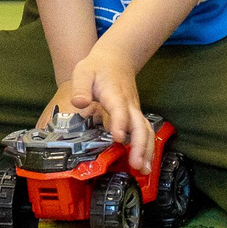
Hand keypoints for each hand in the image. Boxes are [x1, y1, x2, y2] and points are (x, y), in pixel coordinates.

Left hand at [63, 43, 152, 174]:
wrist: (116, 58)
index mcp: (114, 94)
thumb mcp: (83, 72)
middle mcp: (129, 104)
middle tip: (137, 164)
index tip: (119, 137)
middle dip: (139, 145)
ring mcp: (134, 110)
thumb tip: (79, 103)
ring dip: (146, 150)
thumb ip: (81, 88)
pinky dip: (147, 148)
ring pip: (146, 131)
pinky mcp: (136, 116)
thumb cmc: (97, 67)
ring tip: (144, 169)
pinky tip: (145, 164)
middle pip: (139, 125)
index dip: (120, 123)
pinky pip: (145, 132)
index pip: (119, 109)